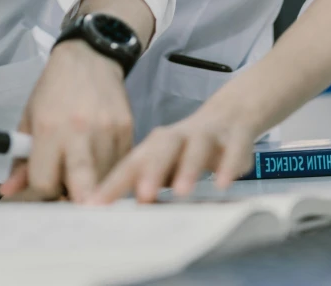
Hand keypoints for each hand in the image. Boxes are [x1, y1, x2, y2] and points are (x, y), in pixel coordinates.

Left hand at [0, 40, 132, 202]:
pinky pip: (121, 166)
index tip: (45, 184)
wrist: (90, 57)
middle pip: (81, 192)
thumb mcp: (29, 118)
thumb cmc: (54, 89)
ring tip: (85, 172)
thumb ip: (20, 158)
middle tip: (70, 196)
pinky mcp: (128, 129)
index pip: (44, 184)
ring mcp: (107, 132)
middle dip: (75, 202)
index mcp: (49, 129)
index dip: (42, 190)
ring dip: (94, 187)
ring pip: (104, 183)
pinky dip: (111, 171)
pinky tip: (101, 158)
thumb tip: (8, 192)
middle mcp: (80, 132)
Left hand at [88, 101, 258, 203]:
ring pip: (196, 147)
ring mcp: (207, 136)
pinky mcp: (234, 138)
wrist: (229, 116)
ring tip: (182, 193)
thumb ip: (147, 184)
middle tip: (143, 196)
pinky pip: (232, 150)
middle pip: (162, 148)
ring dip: (188, 168)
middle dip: (152, 171)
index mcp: (156, 145)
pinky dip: (228, 166)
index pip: (132, 164)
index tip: (96, 206)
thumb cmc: (187, 149)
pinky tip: (223, 185)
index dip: (114, 183)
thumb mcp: (166, 164)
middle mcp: (179, 137)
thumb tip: (125, 214)